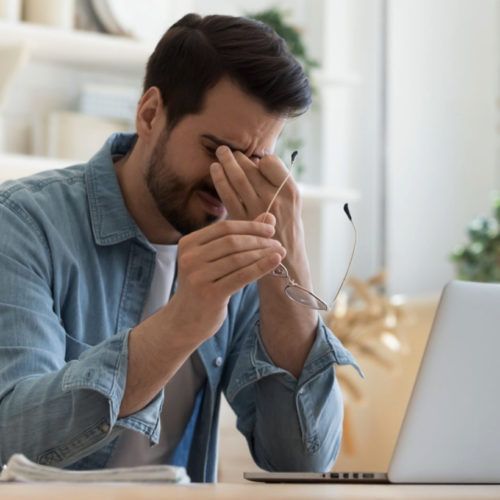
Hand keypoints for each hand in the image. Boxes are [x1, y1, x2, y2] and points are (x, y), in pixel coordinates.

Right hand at [167, 215, 285, 341]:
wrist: (185, 320)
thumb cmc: (204, 285)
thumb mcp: (215, 259)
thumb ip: (238, 237)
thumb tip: (268, 217)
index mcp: (188, 243)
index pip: (224, 227)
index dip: (250, 226)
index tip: (270, 229)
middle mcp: (190, 258)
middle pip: (232, 242)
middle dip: (258, 240)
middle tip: (277, 243)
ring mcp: (197, 276)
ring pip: (238, 258)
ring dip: (263, 253)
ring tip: (279, 252)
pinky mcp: (209, 294)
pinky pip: (241, 276)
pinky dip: (261, 266)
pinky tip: (275, 261)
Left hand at [210, 146, 309, 285]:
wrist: (285, 262)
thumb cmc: (287, 231)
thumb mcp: (291, 206)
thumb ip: (276, 186)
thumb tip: (258, 162)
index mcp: (290, 191)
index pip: (270, 163)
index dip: (259, 159)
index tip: (253, 157)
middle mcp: (275, 199)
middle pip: (252, 170)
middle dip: (237, 157)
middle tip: (226, 149)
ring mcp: (258, 210)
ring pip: (239, 180)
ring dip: (227, 164)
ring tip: (220, 153)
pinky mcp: (243, 221)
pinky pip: (228, 195)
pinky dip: (220, 180)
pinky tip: (215, 170)